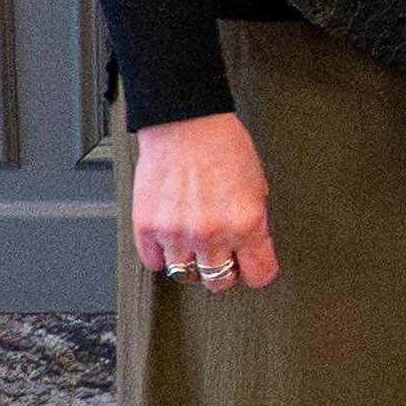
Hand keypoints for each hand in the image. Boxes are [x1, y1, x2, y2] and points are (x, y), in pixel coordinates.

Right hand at [128, 112, 279, 292]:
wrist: (185, 124)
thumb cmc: (223, 146)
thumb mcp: (257, 185)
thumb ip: (254, 220)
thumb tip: (250, 244)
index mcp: (246, 223)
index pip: (259, 274)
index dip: (257, 271)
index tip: (253, 266)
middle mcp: (211, 233)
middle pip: (219, 281)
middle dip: (223, 271)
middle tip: (222, 255)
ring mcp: (176, 233)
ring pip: (185, 275)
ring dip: (192, 262)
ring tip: (195, 243)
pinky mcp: (147, 227)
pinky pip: (154, 261)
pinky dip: (163, 254)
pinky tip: (172, 238)